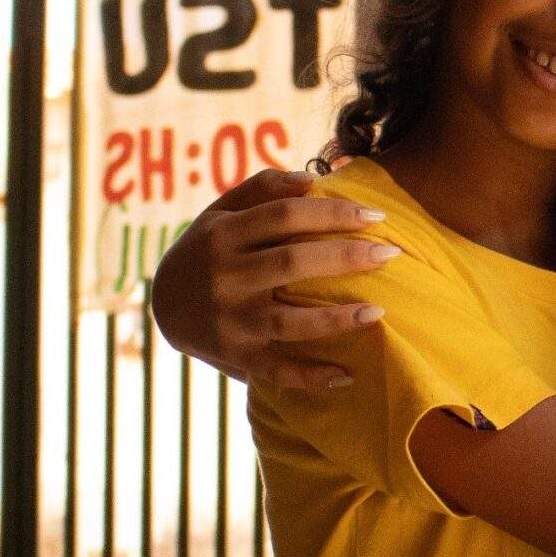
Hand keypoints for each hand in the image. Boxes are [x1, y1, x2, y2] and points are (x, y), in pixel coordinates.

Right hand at [149, 167, 395, 389]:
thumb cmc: (208, 249)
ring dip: (336, 319)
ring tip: (379, 312)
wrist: (163, 305)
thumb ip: (262, 189)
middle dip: (347, 257)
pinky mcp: (234, 355)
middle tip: (392, 254)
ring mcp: (230, 320)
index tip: (377, 215)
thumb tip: (313, 178)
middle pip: (293, 263)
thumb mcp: (222, 212)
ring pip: (288, 321)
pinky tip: (347, 375)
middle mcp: (225, 277)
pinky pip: (276, 371)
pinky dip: (310, 377)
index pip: (287, 215)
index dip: (334, 212)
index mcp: (224, 234)